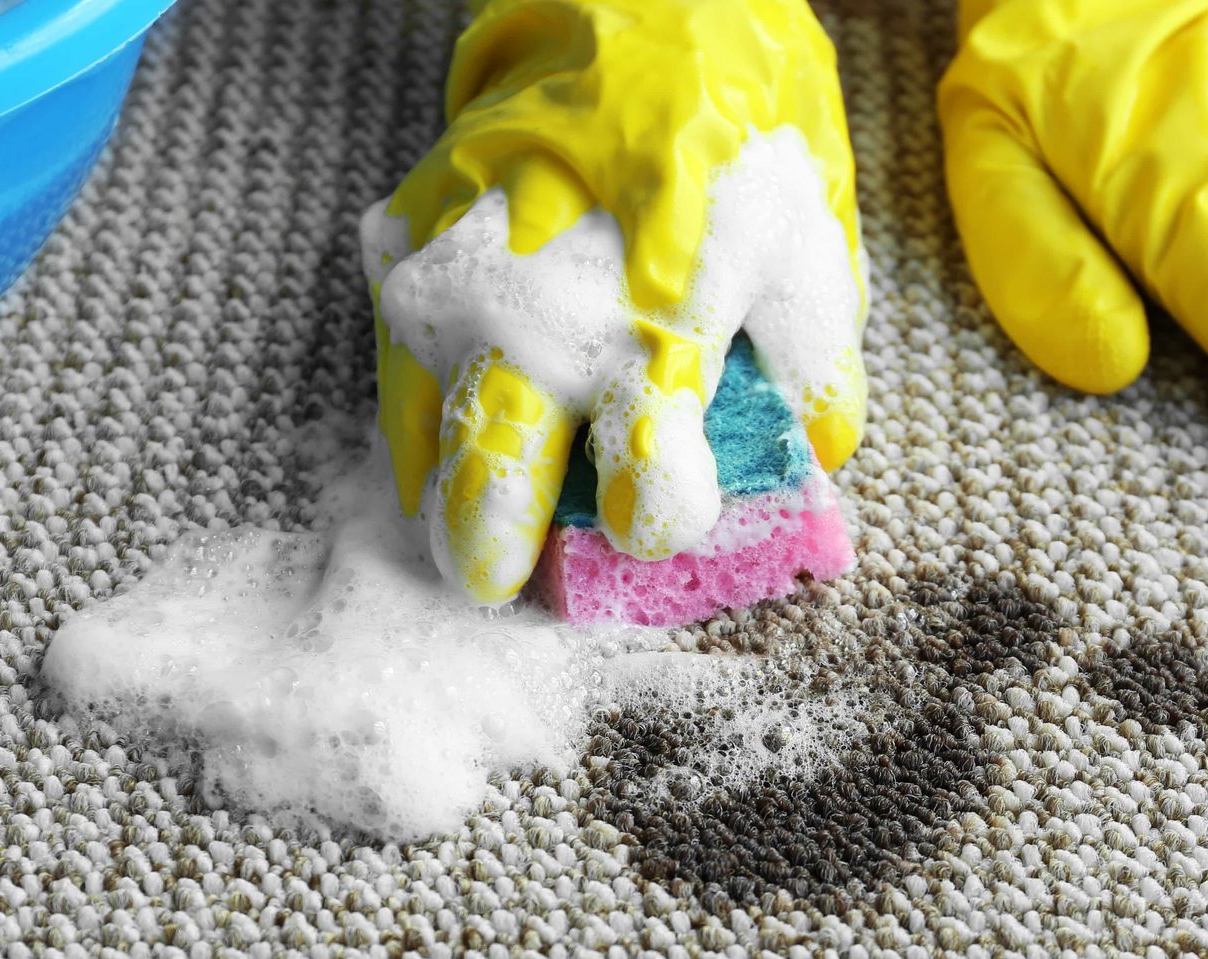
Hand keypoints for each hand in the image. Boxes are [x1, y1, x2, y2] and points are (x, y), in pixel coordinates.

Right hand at [361, 0, 867, 603]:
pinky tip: (432, 456)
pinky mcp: (408, 232)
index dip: (651, 505)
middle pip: (501, 438)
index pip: (651, 443)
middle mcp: (550, 291)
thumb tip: (815, 456)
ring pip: (424, 402)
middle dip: (491, 525)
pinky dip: (412, 409)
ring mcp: (461, 260)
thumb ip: (814, 360)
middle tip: (490, 579)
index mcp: (670, 300)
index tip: (646, 528)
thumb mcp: (811, 236)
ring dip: (438, 486)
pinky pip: (393, 344)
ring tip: (452, 540)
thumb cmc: (738, 129)